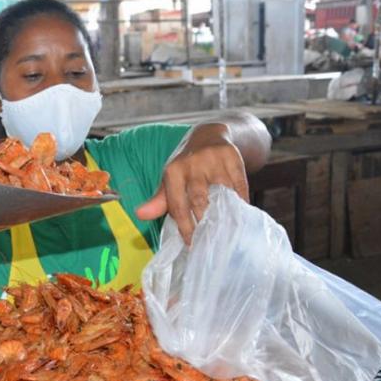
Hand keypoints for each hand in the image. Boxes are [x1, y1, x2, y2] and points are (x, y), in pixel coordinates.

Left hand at [135, 123, 249, 244]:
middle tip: (209, 244)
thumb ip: (159, 201)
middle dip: (204, 224)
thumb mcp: (170, 180)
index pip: (178, 206)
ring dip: (224, 216)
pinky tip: (239, 217)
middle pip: (199, 201)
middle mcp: (192, 164)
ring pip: (221, 195)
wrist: (209, 136)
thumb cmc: (186, 166)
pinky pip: (239, 187)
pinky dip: (240, 204)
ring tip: (226, 234)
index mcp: (173, 171)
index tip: (192, 244)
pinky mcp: (233, 158)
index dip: (185, 228)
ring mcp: (214, 160)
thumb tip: (140, 215)